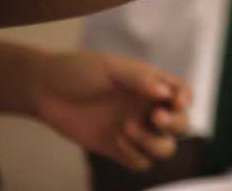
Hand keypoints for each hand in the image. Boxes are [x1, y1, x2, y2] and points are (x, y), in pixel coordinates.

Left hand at [31, 51, 189, 170]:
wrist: (45, 91)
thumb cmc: (79, 71)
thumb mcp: (111, 68)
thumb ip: (140, 80)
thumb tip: (166, 95)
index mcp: (151, 85)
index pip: (183, 93)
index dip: (187, 100)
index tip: (176, 102)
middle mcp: (147, 108)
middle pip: (182, 124)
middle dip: (176, 123)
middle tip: (156, 118)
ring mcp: (135, 130)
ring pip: (165, 148)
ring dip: (153, 143)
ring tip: (126, 128)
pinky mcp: (117, 149)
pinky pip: (140, 162)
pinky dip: (134, 155)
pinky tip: (115, 140)